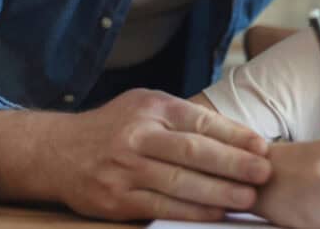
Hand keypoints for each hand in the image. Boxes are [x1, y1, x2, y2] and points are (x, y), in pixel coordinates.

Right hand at [50, 89, 270, 220]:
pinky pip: (160, 207)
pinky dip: (191, 211)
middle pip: (192, 151)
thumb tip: (240, 136)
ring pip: (179, 182)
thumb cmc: (117, 127)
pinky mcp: (115, 199)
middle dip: (233, 164)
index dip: (235, 135)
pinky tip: (216, 213)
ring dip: (218, 192)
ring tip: (247, 198)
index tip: (262, 147)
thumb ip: (186, 119)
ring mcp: (124, 168)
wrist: (55, 151)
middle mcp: (137, 135)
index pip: (200, 121)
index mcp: (151, 107)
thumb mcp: (147, 107)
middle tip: (263, 173)